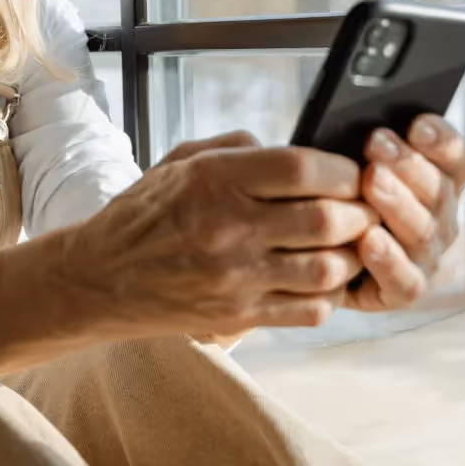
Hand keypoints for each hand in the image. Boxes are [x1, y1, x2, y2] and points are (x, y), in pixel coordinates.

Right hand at [61, 132, 379, 339]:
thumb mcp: (179, 161)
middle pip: (325, 218)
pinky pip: (309, 309)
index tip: (351, 172)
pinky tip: (320, 279)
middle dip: (358, 212)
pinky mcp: (238, 316)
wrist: (102, 276)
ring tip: (348, 244)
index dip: (341, 169)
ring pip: (327, 268)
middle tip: (363, 209)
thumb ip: (237, 149)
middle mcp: (227, 226)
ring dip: (349, 256)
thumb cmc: (143, 213)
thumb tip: (292, 150)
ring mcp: (235, 276)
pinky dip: (328, 294)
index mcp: (213, 179)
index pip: (301, 167)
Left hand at [347, 114, 464, 311]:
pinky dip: (388, 259)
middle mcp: (439, 218)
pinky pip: (404, 280)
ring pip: (423, 231)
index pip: (457, 158)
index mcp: (436, 181)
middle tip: (376, 141)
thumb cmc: (331, 192)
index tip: (417, 123)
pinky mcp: (401, 290)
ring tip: (371, 181)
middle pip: (438, 190)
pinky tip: (368, 239)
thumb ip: (361, 145)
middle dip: (407, 163)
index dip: (442, 141)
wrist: (307, 251)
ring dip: (397, 203)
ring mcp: (424, 256)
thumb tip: (363, 122)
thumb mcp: (344, 161)